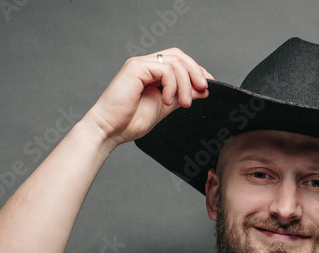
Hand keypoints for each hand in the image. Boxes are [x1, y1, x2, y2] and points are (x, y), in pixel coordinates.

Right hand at [86, 48, 211, 148]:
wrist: (110, 130)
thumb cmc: (130, 121)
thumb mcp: (165, 107)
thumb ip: (182, 95)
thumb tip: (202, 89)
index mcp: (152, 72)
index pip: (179, 61)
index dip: (196, 70)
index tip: (207, 86)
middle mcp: (145, 64)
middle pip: (178, 56)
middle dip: (195, 71)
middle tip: (204, 89)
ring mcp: (140, 64)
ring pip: (175, 62)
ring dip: (185, 83)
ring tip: (185, 103)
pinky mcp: (136, 67)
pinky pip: (165, 69)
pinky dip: (172, 85)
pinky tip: (167, 100)